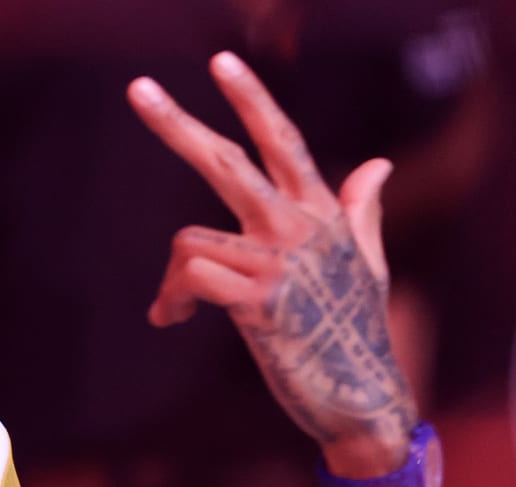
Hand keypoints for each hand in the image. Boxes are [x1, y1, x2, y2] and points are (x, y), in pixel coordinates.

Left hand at [129, 53, 413, 476]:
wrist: (362, 396)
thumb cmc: (355, 332)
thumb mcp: (365, 263)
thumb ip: (359, 210)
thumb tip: (378, 164)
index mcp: (319, 212)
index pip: (282, 139)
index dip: (252, 98)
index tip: (221, 60)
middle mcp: (298, 227)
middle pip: (227, 160)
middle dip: (178, 124)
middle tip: (137, 88)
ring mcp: (279, 262)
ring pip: (190, 239)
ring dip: (171, 279)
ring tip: (171, 308)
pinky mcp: (259, 301)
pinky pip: (191, 277)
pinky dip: (170, 298)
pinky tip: (170, 319)